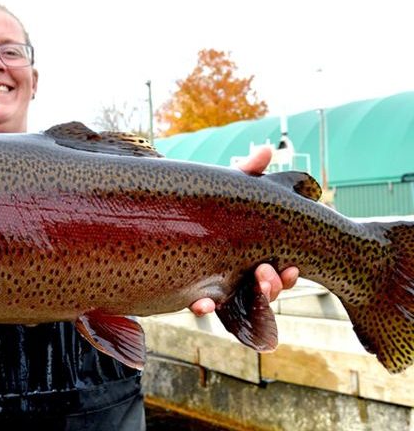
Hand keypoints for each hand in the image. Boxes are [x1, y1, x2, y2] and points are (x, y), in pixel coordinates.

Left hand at [188, 146, 299, 316]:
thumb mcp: (227, 190)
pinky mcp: (195, 290)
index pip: (282, 270)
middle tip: (264, 272)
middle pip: (266, 291)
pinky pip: (202, 306)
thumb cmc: (207, 205)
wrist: (165, 215)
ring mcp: (220, 284)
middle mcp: (242, 273)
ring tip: (241, 287)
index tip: (291, 268)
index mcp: (257, 253)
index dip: (289, 275)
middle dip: (271, 286)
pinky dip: (203, 307)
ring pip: (238, 302)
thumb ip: (247, 173)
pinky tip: (201, 305)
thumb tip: (267, 150)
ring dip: (242, 299)